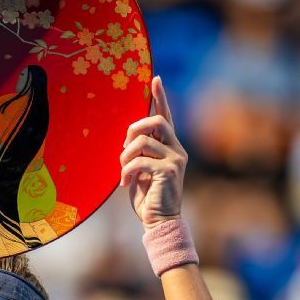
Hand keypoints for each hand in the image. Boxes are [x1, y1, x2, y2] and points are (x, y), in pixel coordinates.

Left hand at [120, 76, 187, 229]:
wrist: (160, 221)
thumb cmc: (148, 196)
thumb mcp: (143, 169)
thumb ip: (141, 152)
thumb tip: (128, 138)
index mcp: (171, 147)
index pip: (165, 116)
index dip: (160, 97)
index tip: (155, 78)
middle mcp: (177, 149)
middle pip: (156, 121)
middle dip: (134, 129)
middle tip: (123, 149)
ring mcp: (175, 160)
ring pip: (143, 142)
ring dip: (125, 156)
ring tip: (122, 171)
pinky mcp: (168, 171)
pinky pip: (139, 161)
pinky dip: (126, 171)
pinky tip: (124, 184)